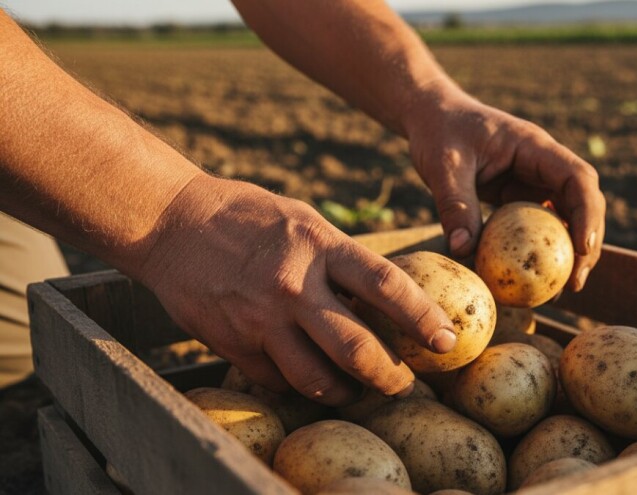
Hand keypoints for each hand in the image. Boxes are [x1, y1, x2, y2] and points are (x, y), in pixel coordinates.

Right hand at [135, 175, 455, 405]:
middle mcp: (294, 285)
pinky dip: (300, 384)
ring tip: (357, 389)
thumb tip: (387, 296)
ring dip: (346, 391)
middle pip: (356, 348)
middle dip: (390, 375)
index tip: (447, 339)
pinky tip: (309, 375)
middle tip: (404, 384)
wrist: (172, 222)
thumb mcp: (306, 222)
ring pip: (316, 378)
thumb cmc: (250, 217)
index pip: (385, 286)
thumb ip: (343, 259)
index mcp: (320, 246)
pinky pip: (277, 380)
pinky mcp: (232, 343)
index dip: (422, 317)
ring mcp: (260, 319)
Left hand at [404, 83, 605, 290]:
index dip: (587, 213)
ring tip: (562, 289)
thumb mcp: (443, 165)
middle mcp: (542, 164)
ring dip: (571, 251)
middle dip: (588, 241)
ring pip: (567, 216)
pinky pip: (539, 226)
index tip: (582, 249)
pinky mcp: (519, 197)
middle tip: (575, 282)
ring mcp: (533, 181)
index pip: (577, 178)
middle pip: (583, 202)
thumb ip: (454, 203)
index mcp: (534, 147)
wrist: (430, 117)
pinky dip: (542, 250)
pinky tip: (535, 279)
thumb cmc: (438, 131)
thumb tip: (463, 250)